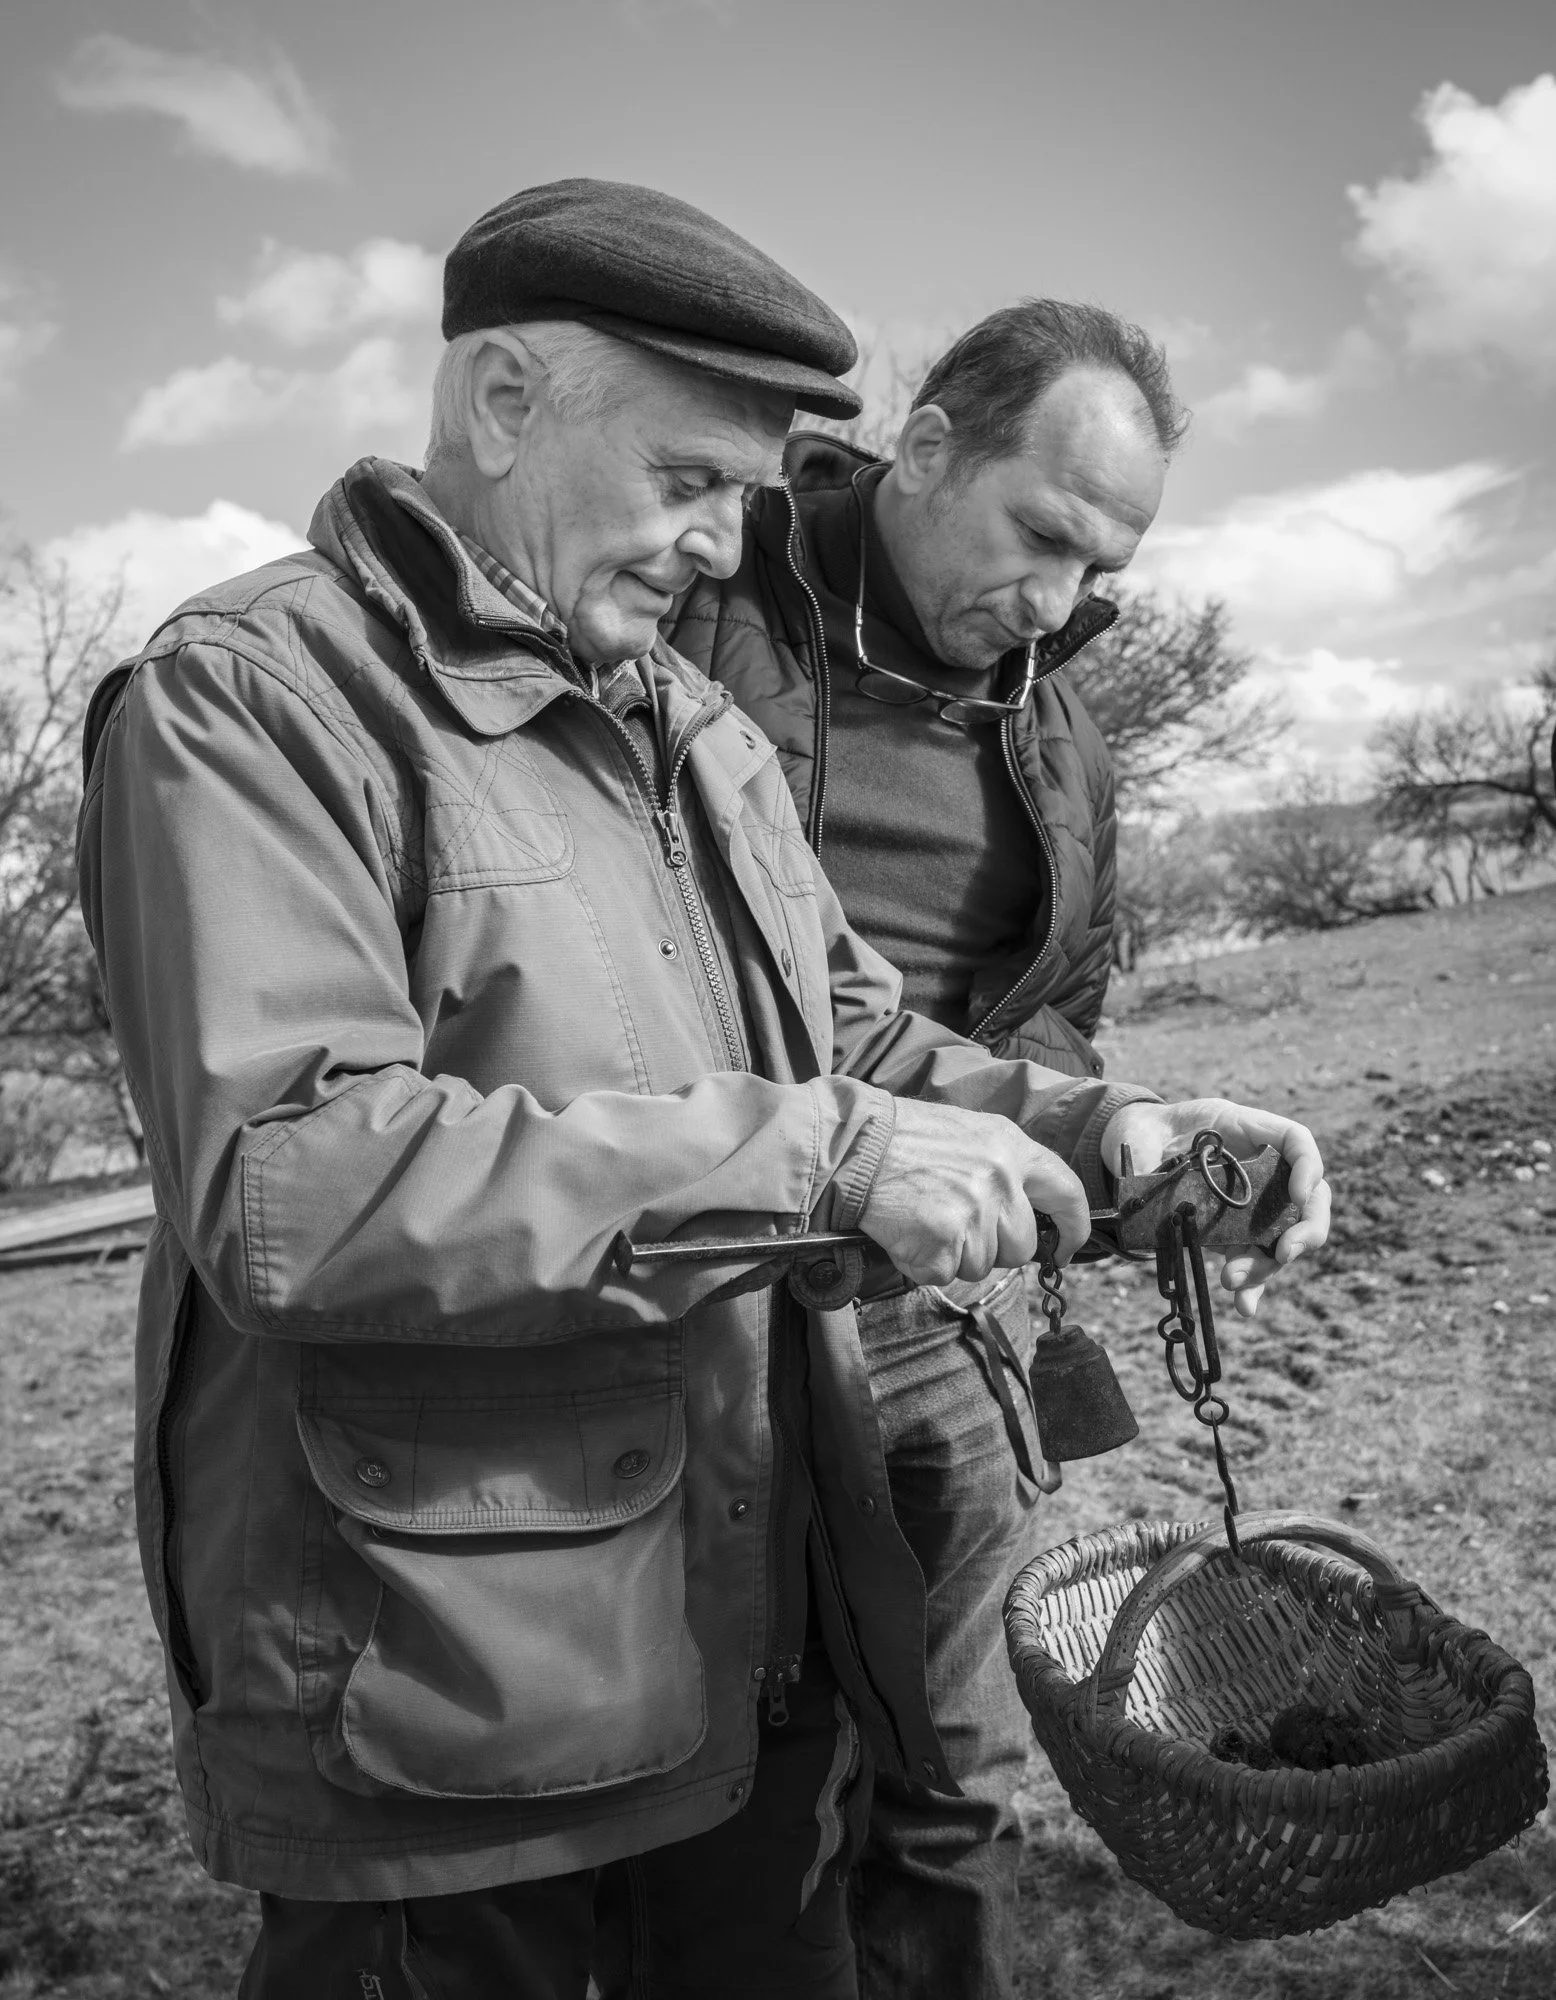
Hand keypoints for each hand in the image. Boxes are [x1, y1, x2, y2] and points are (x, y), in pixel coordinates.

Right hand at [859, 1098, 1089, 1286]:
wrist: (852, 1145)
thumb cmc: (902, 1139)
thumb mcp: (966, 1132)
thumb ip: (1001, 1167)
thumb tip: (1021, 1214)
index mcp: (1011, 1147)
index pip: (1067, 1193)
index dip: (1074, 1227)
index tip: (1067, 1249)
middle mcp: (1000, 1179)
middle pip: (1021, 1246)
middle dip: (992, 1247)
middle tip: (952, 1223)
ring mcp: (974, 1212)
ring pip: (981, 1265)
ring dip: (952, 1255)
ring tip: (923, 1219)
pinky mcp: (944, 1241)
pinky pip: (943, 1274)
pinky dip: (922, 1263)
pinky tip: (906, 1233)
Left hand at [1101, 1097, 1329, 1317]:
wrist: (1134, 1151)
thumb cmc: (1147, 1131)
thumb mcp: (1148, 1127)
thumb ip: (1151, 1155)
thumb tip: (1151, 1185)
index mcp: (1251, 1133)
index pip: (1298, 1143)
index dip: (1308, 1168)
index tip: (1297, 1195)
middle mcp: (1263, 1171)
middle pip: (1308, 1202)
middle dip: (1302, 1233)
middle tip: (1283, 1254)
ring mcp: (1253, 1206)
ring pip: (1280, 1239)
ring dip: (1264, 1266)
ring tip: (1232, 1281)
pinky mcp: (1234, 1236)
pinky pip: (1252, 1261)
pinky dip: (1251, 1286)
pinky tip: (1244, 1306)